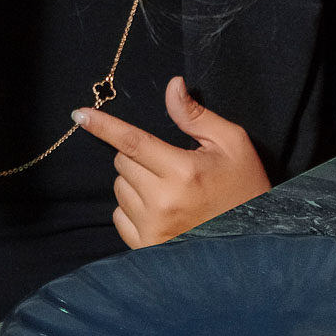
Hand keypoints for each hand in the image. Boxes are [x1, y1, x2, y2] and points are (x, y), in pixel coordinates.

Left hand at [72, 76, 270, 248]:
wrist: (255, 244)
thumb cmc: (245, 188)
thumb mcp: (231, 144)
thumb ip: (195, 116)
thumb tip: (171, 85)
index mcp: (183, 172)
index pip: (132, 141)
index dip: (104, 126)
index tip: (79, 114)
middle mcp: (163, 202)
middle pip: (123, 162)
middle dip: (139, 156)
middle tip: (170, 165)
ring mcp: (153, 229)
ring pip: (119, 188)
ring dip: (135, 183)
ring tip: (170, 191)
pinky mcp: (147, 249)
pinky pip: (119, 217)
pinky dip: (133, 210)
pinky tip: (161, 212)